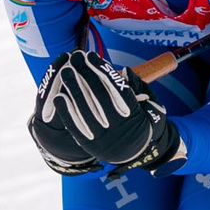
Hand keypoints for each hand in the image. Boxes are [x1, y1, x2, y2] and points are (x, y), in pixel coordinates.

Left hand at [35, 51, 182, 175]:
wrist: (138, 154)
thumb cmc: (143, 123)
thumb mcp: (150, 106)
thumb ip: (138, 88)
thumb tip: (124, 71)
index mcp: (134, 115)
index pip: (117, 88)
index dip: (103, 70)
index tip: (92, 55)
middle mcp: (119, 127)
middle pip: (99, 96)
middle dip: (85, 74)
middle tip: (75, 57)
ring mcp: (104, 137)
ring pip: (85, 110)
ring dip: (73, 89)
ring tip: (65, 70)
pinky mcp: (90, 145)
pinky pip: (76, 127)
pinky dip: (67, 112)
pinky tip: (58, 97)